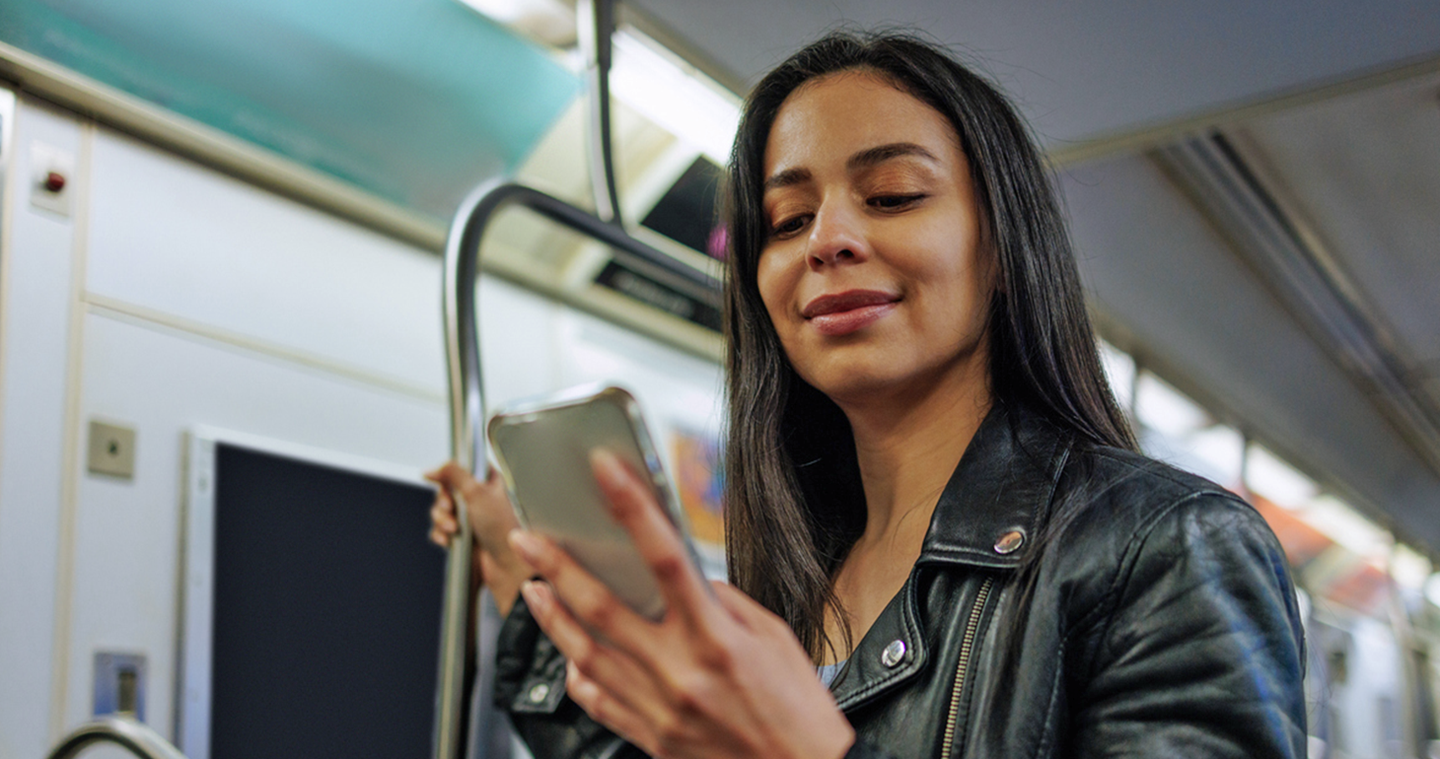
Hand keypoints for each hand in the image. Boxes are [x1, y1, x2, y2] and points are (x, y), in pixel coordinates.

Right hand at [425, 462, 528, 615]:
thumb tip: (432, 469)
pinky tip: (449, 540)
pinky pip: (440, 529)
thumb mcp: (477, 492)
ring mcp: (469, 518)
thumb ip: (453, 474)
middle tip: (450, 509)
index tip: (446, 483)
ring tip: (454, 529)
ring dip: (441, 519)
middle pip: (445, 490)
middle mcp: (478, 498)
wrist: (506, 564)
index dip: (449, 475)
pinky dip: (441, 534)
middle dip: (443, 502)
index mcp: (488, 481)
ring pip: (440, 510)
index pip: (461, 468)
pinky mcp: (462, 535)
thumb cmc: (502, 529)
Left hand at [508, 449, 854, 758]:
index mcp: (717, 639)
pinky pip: (598, 702)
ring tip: (534, 588)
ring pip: (585, 655)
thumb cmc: (797, 711)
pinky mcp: (651, 739)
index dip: (633, 508)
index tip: (606, 470)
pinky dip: (577, 674)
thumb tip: (683, 580)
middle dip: (557, 567)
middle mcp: (680, 673)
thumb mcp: (773, 639)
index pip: (667, 557)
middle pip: (602, 608)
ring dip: (552, 617)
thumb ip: (722, 603)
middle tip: (527, 539)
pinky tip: (568, 653)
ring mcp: (658, 709)